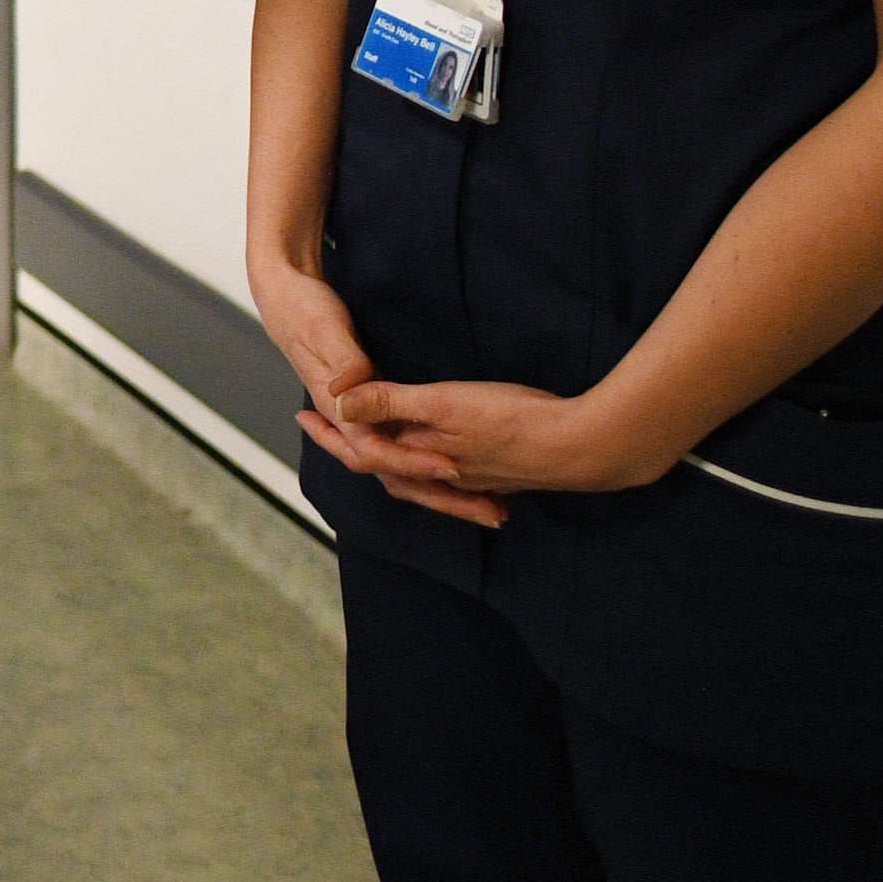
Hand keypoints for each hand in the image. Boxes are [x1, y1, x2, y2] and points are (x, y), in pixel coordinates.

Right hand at [253, 258, 507, 528]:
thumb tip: (347, 397)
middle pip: (395, 471)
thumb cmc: (303, 307)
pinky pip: (401, 444)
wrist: (280, 292)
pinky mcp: (367, 402)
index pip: (375, 449)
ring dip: (442, 488)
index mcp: (338, 405)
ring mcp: (357, 413)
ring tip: (488, 505)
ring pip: (400, 465)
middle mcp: (350, 417)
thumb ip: (344, 363)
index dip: (413, 460)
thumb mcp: (326, 330)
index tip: (452, 467)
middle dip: (444, 494)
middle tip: (494, 514)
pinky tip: (458, 464)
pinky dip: (430, 463)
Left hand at [326, 378, 664, 496]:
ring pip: (414, 475)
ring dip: (389, 462)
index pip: (359, 450)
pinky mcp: (495, 474)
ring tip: (369, 445)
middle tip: (321, 426)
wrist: (582, 447)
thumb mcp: (444, 402)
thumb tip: (338, 403)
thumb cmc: (512, 419)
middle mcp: (439, 475)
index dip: (328, 433)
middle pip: (382, 466)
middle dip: (350, 448)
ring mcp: (469, 479)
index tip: (300, 414)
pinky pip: (445, 477)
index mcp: (420, 458)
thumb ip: (391, 402)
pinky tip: (436, 460)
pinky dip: (426, 468)